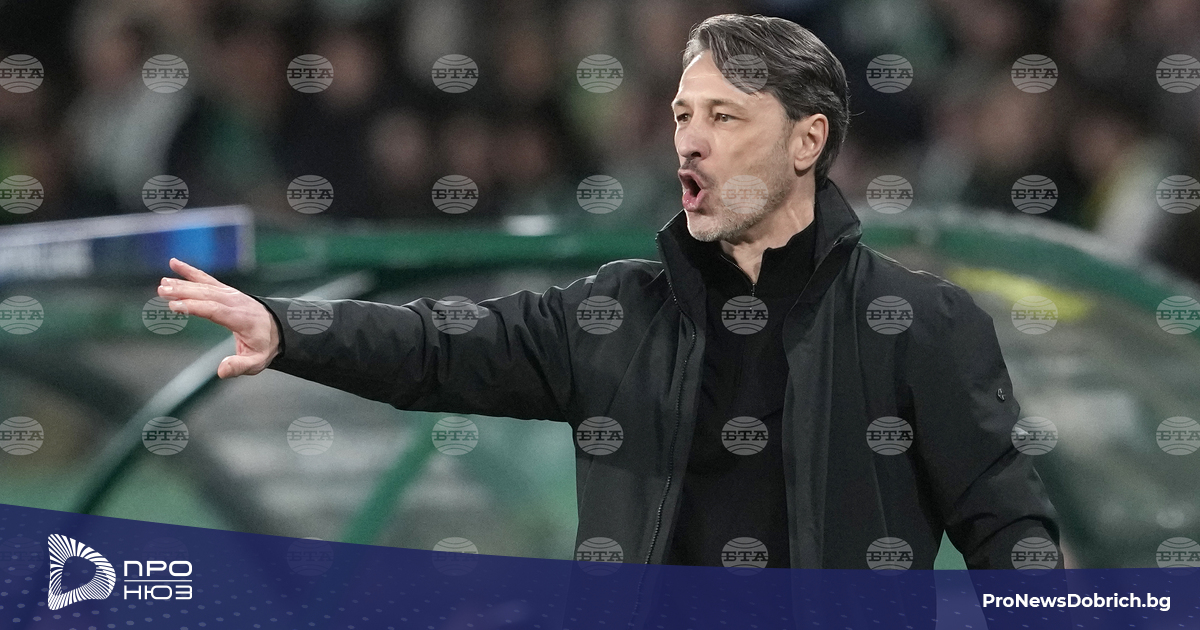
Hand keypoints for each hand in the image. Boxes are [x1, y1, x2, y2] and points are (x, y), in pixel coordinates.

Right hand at [158, 258, 280, 378]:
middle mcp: (236, 302)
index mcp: (241, 318)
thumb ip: (239, 366)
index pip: (215, 310)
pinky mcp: (226, 290)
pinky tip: (174, 264)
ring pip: (205, 286)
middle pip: (207, 294)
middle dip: (184, 292)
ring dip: (183, 283)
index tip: (174, 306)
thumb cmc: (264, 346)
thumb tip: (221, 370)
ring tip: (162, 284)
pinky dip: (190, 271)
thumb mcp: (256, 362)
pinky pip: (206, 279)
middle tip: (162, 291)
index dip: (195, 306)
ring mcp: (231, 294)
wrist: (278, 327)